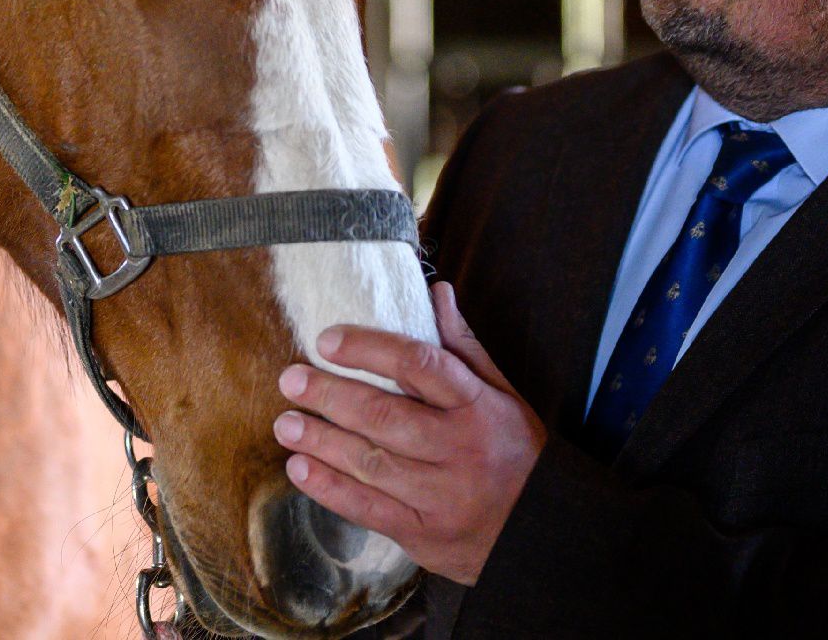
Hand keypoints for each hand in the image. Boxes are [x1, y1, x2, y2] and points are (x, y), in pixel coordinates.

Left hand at [273, 281, 546, 585]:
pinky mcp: (424, 534)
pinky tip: (300, 469)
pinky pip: (368, 509)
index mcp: (477, 407)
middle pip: (385, 416)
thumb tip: (436, 293)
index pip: (421, 366)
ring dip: (321, 441)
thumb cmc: (516, 452)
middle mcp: (459, 449)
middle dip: (331, 396)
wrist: (542, 528)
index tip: (328, 340)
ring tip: (285, 423)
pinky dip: (330, 489)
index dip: (370, 349)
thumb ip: (464, 348)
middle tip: (291, 379)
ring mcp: (440, 496)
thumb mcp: (502, 395)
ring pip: (371, 463)